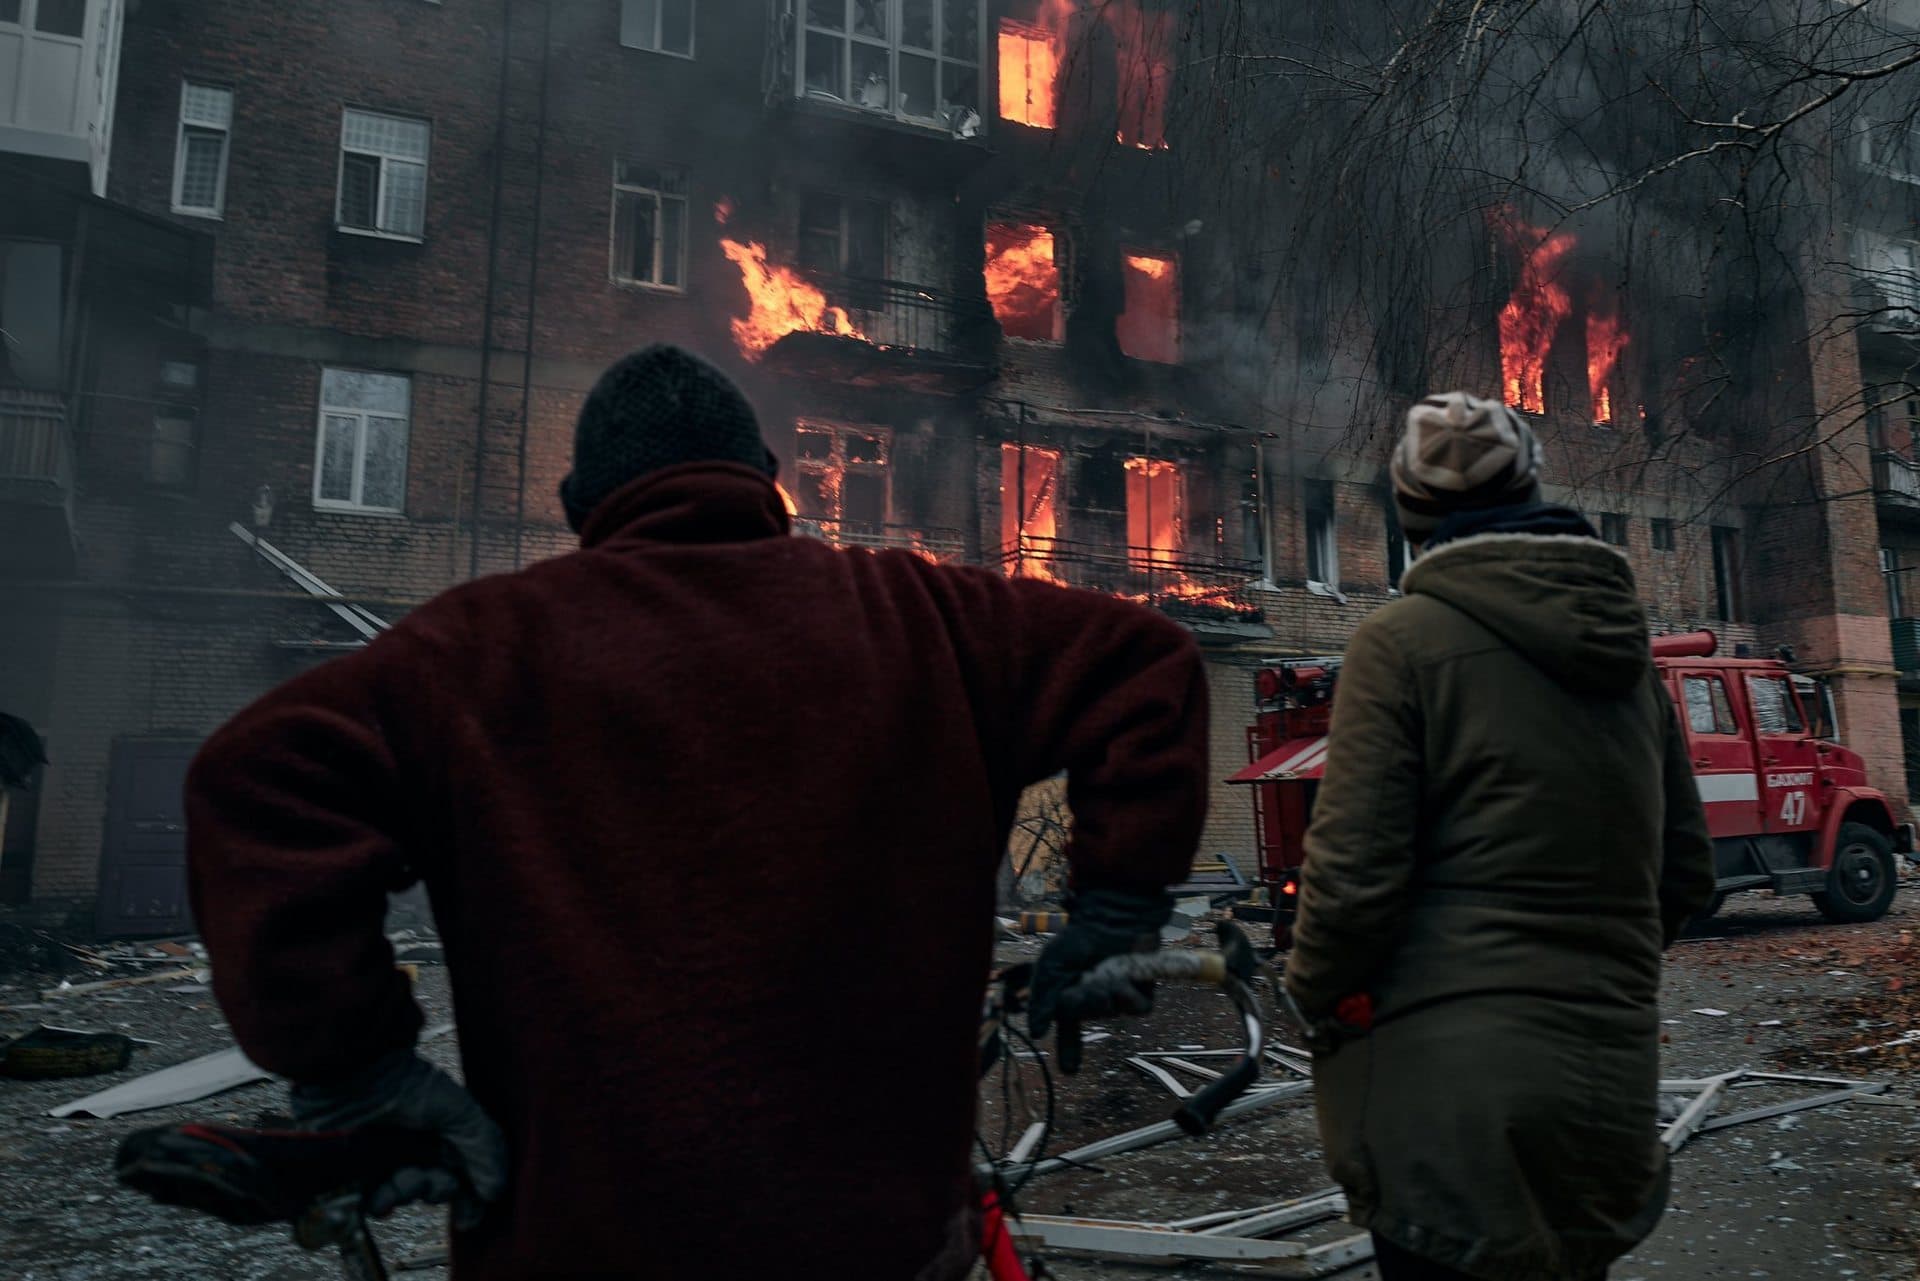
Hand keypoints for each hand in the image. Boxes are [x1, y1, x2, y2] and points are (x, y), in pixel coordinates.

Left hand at [291, 1049, 507, 1229]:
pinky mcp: (358, 1173)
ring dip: (408, 1193)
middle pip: (439, 1187)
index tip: (468, 1218)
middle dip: (437, 1189)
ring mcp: (389, 1161)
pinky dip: (381, 1204)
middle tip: (429, 1181)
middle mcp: (421, 1147)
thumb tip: (495, 1193)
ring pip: (408, 1195)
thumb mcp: (458, 1112)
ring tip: (397, 1181)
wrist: (351, 1079)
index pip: (467, 1171)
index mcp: (447, 1132)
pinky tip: (378, 1197)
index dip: (470, 1197)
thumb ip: (483, 1150)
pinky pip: (375, 1200)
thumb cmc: (408, 1086)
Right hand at [1027, 887, 1172, 1039]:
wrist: (1110, 917)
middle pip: (1090, 1017)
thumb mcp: (1050, 968)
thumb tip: (1036, 1032)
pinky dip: (1130, 995)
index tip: (1070, 1071)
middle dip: (1085, 1006)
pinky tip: (1122, 979)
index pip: (1069, 1031)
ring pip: (1116, 1012)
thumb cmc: (1077, 939)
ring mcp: (1120, 993)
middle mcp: (1096, 998)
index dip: (1069, 1052)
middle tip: (1081, 986)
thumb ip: (1042, 999)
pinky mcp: (1142, 989)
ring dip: (1108, 999)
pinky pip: (1139, 1007)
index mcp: (1072, 996)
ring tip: (1103, 979)